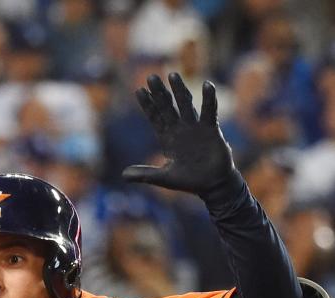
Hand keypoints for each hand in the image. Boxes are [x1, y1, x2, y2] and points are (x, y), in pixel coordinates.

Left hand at [122, 73, 235, 196]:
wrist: (212, 185)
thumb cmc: (188, 180)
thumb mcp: (163, 178)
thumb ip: (144, 174)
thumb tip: (123, 175)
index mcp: (167, 138)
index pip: (155, 117)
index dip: (147, 105)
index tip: (139, 91)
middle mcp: (180, 129)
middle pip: (167, 107)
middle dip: (159, 93)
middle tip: (151, 77)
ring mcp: (195, 127)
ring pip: (186, 105)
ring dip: (180, 90)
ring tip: (173, 75)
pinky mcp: (210, 129)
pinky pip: (209, 111)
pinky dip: (209, 99)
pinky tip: (207, 85)